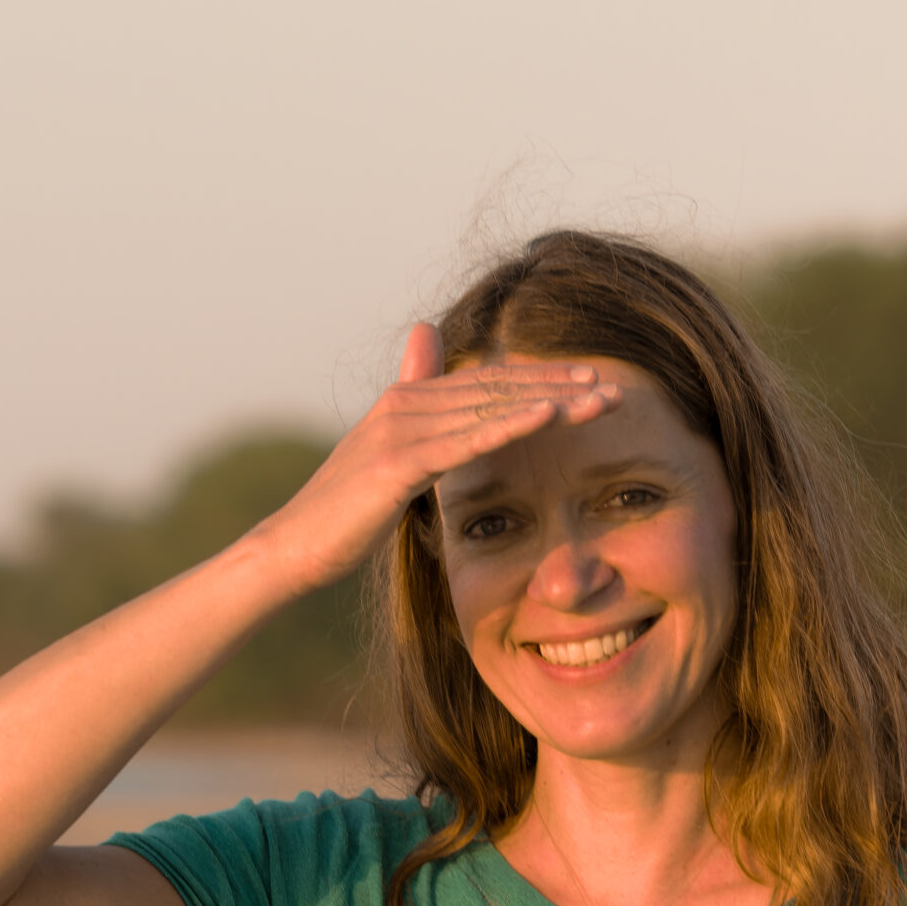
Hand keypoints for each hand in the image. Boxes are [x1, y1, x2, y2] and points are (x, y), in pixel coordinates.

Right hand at [252, 322, 620, 593]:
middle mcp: (406, 403)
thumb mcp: (386, 461)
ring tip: (599, 400)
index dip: (542, 381)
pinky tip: (549, 417)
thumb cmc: (341, 516)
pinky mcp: (397, 462)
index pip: (488, 383)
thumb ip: (416, 417)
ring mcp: (401, 429)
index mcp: (407, 401)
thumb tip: (425, 356)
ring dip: (549, 401)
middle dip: (559, 387)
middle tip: (614, 389)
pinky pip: (466, 439)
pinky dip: (510, 424)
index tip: (592, 385)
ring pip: (490, 407)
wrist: (292, 549)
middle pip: (498, 387)